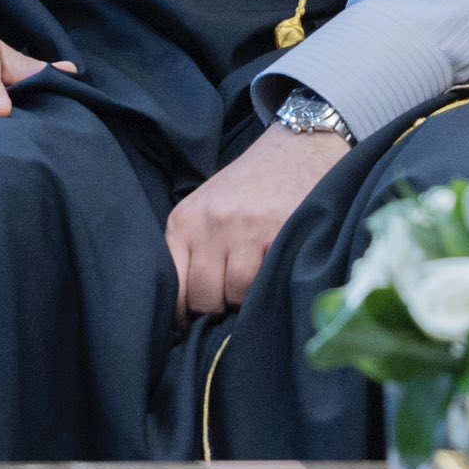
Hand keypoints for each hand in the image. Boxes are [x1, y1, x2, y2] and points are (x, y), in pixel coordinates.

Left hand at [165, 121, 348, 321]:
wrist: (295, 148)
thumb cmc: (248, 186)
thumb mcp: (207, 209)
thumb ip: (193, 250)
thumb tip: (186, 313)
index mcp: (184, 220)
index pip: (173, 286)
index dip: (186, 312)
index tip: (196, 320)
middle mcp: (209, 224)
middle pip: (203, 298)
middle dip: (218, 308)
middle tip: (232, 295)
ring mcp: (243, 229)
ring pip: (234, 295)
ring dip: (246, 298)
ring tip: (255, 278)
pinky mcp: (276, 233)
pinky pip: (264, 282)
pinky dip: (268, 284)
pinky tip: (273, 267)